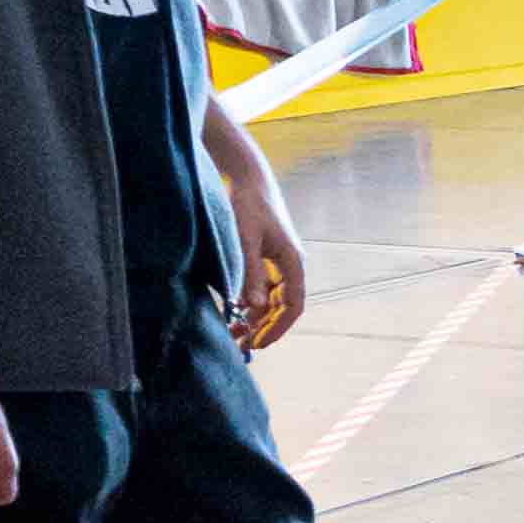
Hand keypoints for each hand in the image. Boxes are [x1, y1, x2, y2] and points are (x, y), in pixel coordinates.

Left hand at [208, 113, 307, 343]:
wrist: (246, 177)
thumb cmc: (248, 204)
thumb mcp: (246, 240)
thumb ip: (249, 273)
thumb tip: (251, 307)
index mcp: (292, 261)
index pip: (293, 305)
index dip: (278, 327)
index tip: (259, 344)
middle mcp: (287, 265)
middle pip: (280, 306)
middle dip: (262, 327)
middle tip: (240, 345)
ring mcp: (275, 262)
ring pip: (268, 299)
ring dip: (252, 317)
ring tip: (231, 333)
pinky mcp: (262, 257)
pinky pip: (258, 288)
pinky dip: (246, 302)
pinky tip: (230, 310)